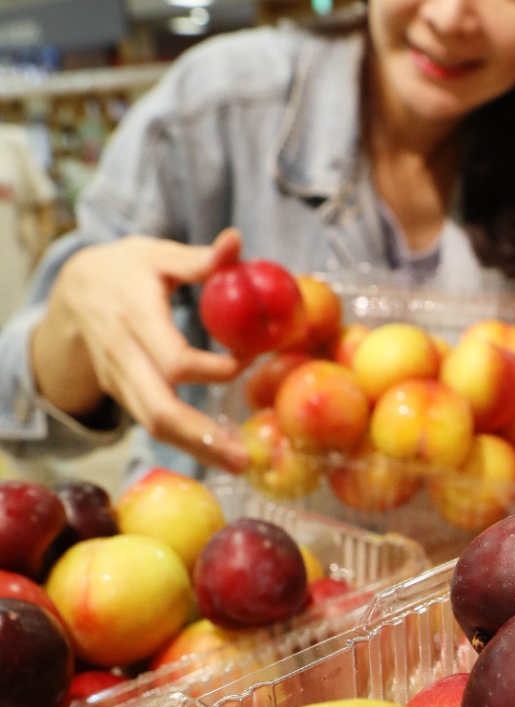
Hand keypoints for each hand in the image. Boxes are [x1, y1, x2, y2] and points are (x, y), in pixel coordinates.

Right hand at [31, 229, 250, 473]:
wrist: (74, 292)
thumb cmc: (125, 269)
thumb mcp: (156, 254)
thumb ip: (198, 258)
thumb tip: (237, 241)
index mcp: (134, 317)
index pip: (173, 360)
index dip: (214, 367)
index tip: (249, 356)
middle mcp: (123, 356)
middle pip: (159, 410)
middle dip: (201, 438)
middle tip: (244, 459)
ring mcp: (120, 381)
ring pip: (154, 426)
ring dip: (197, 450)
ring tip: (238, 465)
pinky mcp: (124, 394)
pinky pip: (154, 423)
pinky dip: (186, 441)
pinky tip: (219, 451)